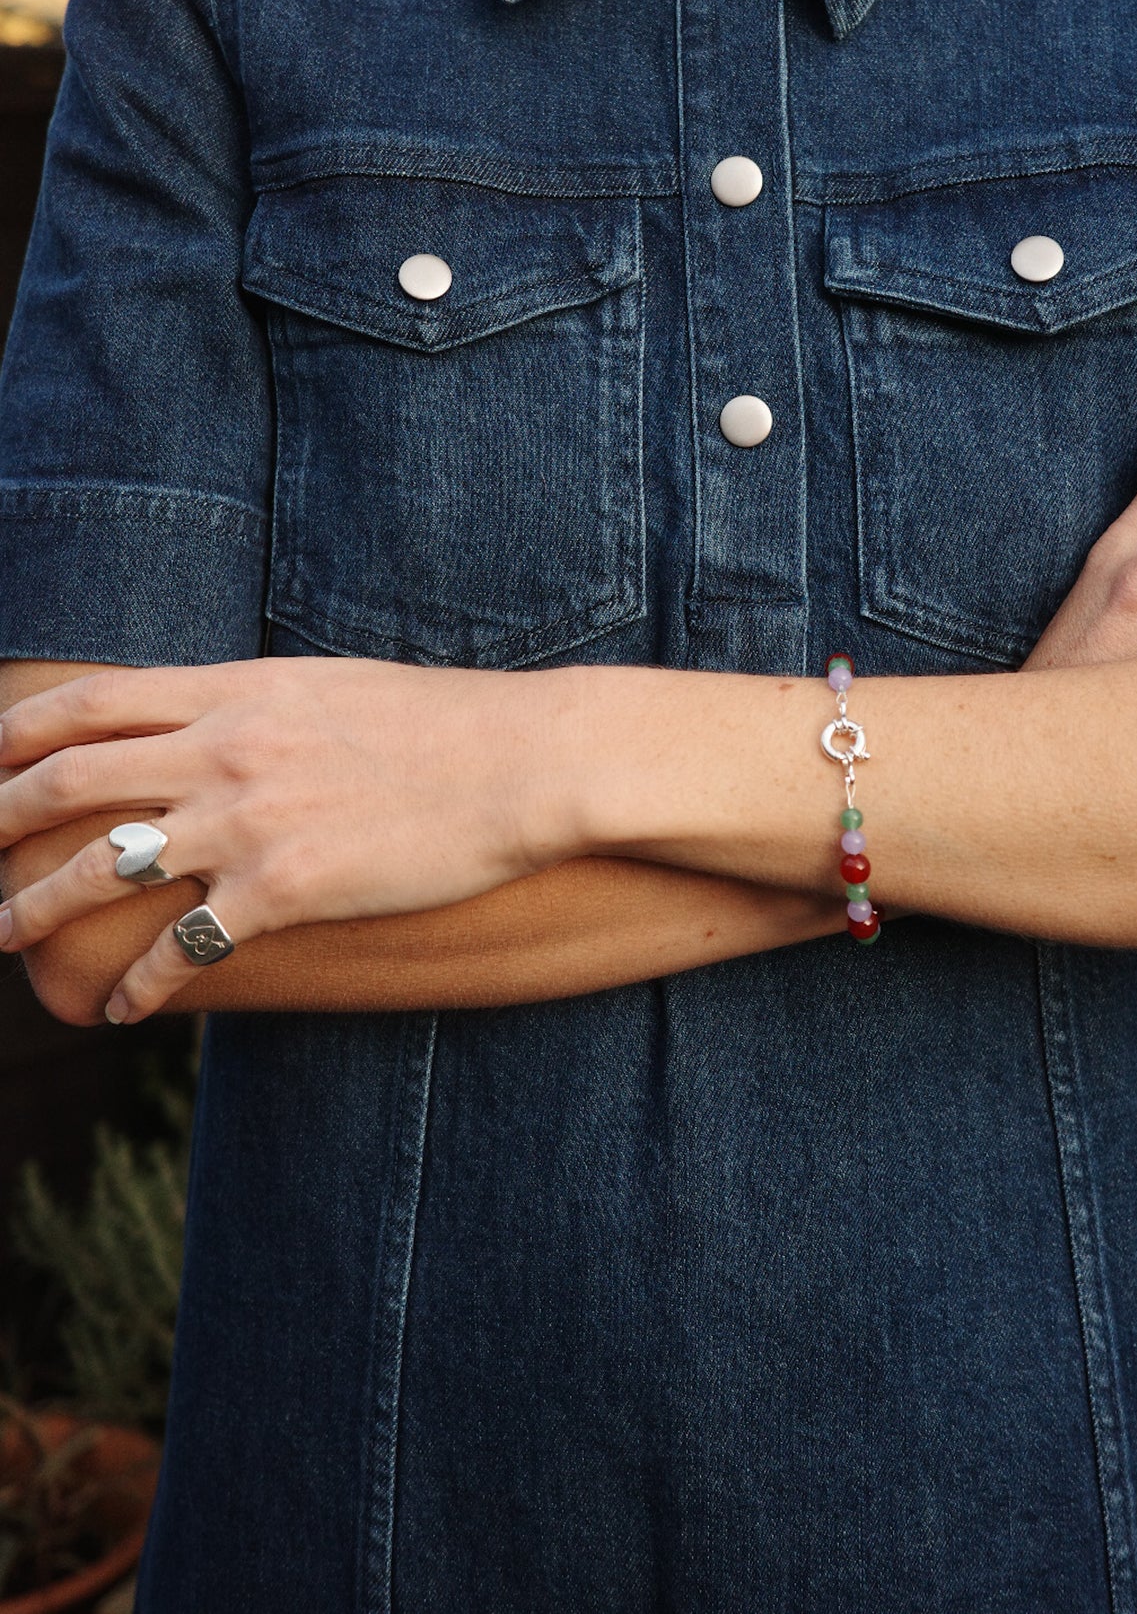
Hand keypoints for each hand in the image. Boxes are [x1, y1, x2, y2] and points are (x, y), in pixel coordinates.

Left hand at [0, 657, 584, 1023]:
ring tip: (3, 935)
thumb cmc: (444, 722)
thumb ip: (255, 701)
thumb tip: (210, 717)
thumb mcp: (331, 686)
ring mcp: (250, 822)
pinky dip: (139, 987)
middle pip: (69, 780)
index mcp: (235, 690)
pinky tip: (123, 1012)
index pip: (89, 701)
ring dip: (34, 906)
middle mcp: (224, 751)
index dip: (17, 730)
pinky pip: (183, 947)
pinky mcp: (287, 890)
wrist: (523, 764)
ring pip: (103, 867)